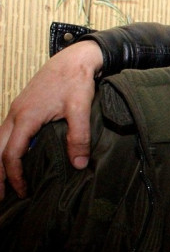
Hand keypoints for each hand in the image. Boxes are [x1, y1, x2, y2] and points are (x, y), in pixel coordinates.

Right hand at [0, 40, 102, 199]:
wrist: (74, 59)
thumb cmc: (76, 81)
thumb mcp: (80, 109)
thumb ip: (79, 136)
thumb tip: (78, 164)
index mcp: (26, 117)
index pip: (12, 154)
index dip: (14, 176)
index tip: (23, 191)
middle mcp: (15, 114)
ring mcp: (17, 110)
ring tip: (1, 183)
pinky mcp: (23, 108)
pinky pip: (7, 133)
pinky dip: (5, 150)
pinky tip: (14, 159)